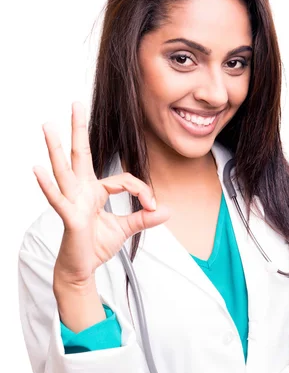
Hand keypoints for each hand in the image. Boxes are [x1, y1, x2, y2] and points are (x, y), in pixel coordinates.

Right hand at [34, 101, 169, 289]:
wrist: (82, 268)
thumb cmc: (95, 246)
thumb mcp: (125, 229)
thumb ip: (144, 218)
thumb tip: (166, 210)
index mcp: (95, 192)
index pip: (123, 180)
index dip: (141, 190)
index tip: (153, 205)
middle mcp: (81, 192)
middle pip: (80, 155)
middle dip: (79, 129)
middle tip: (76, 104)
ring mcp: (72, 202)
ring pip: (64, 170)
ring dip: (56, 148)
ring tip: (48, 126)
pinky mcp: (69, 217)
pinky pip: (58, 199)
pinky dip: (48, 186)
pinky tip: (38, 170)